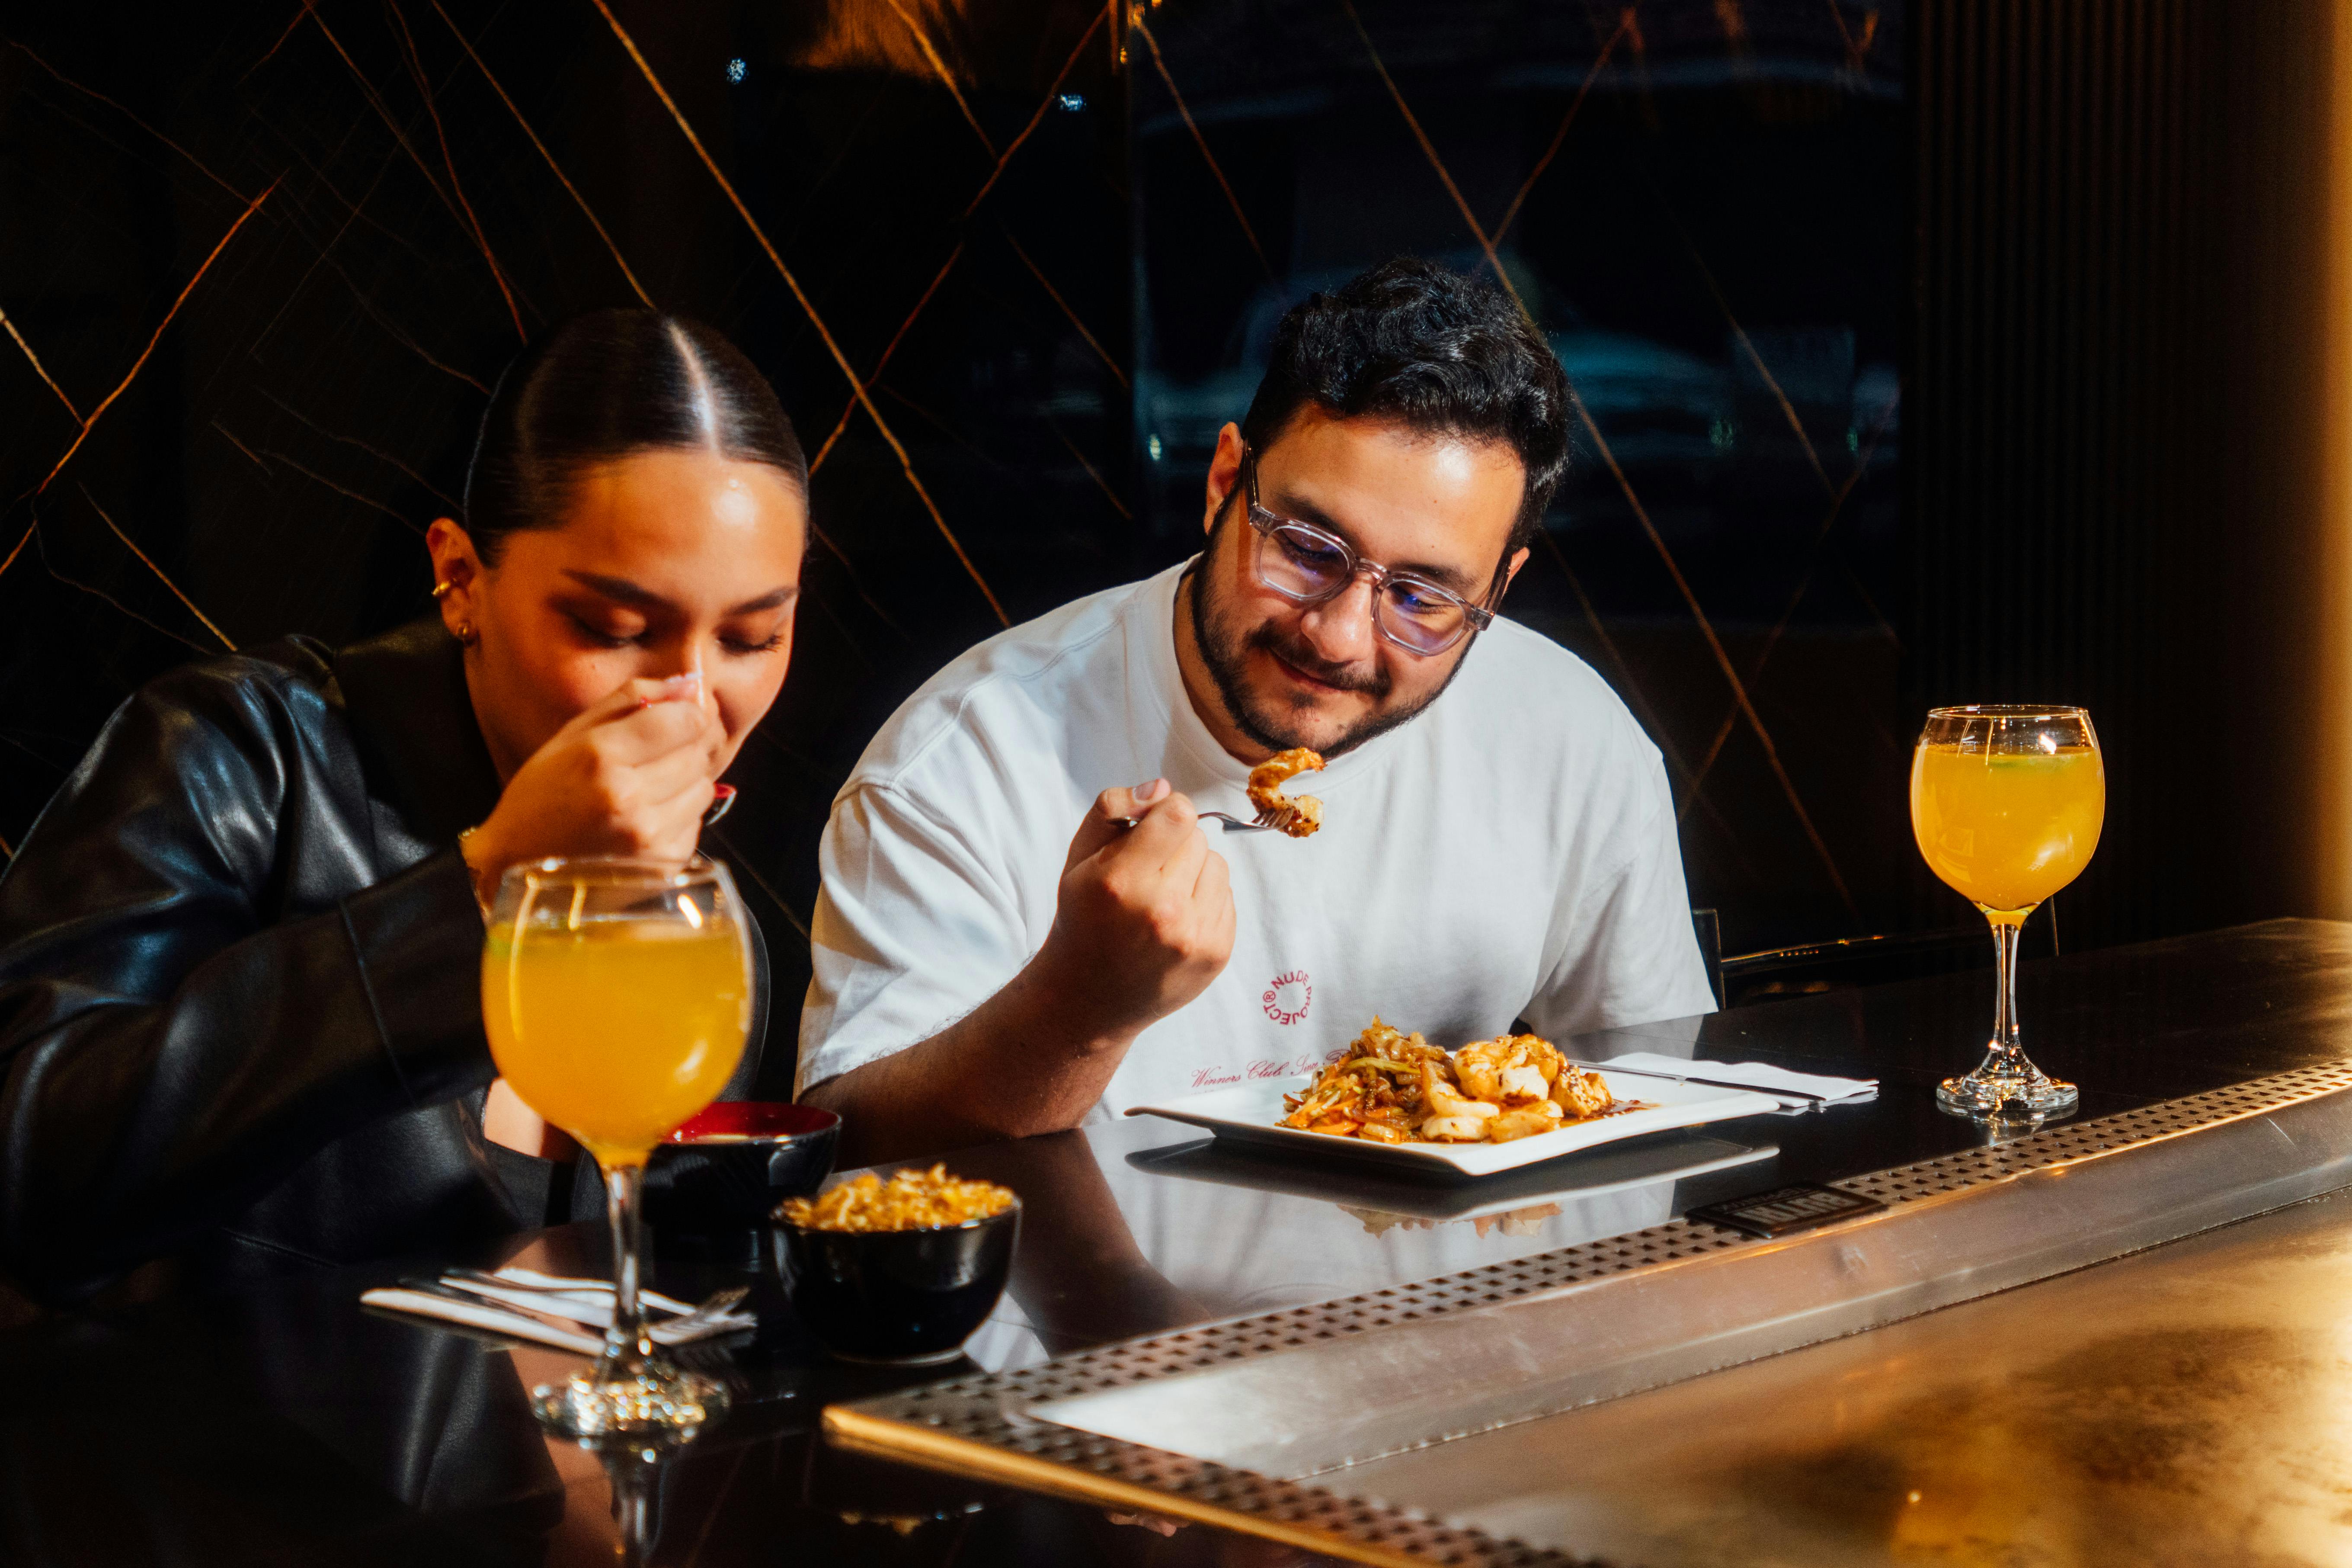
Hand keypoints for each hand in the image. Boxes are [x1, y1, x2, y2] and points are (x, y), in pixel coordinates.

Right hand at [465, 674, 721, 891]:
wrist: (517, 866)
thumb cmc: (542, 796)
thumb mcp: (572, 734)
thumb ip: (632, 699)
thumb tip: (691, 684)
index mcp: (601, 756)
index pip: (685, 720)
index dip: (689, 714)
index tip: (675, 717)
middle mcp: (628, 797)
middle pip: (699, 752)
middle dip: (686, 747)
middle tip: (654, 755)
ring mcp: (648, 836)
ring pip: (705, 788)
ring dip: (685, 782)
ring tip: (645, 788)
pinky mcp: (664, 865)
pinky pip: (697, 822)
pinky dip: (679, 815)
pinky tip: (644, 819)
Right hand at [1032, 780, 1235, 1043]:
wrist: (1089, 998)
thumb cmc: (1083, 919)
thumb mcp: (1079, 858)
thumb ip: (1113, 809)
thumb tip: (1161, 787)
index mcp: (1122, 882)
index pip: (1179, 814)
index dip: (1166, 810)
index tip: (1151, 826)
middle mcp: (1162, 912)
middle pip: (1198, 837)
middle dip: (1175, 844)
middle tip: (1148, 872)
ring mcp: (1194, 938)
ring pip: (1218, 865)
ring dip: (1194, 871)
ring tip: (1161, 897)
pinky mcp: (1217, 954)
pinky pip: (1227, 897)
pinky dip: (1205, 900)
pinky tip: (1175, 920)